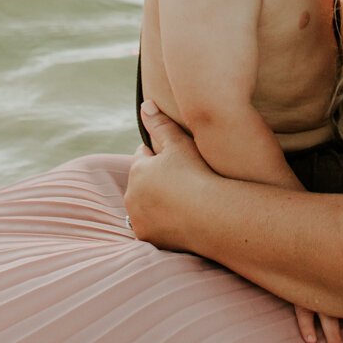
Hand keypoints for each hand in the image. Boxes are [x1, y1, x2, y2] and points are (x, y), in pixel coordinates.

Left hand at [125, 102, 209, 246]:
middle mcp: (131, 196)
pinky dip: (161, 223)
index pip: (143, 156)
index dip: (161, 155)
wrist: (212, 216)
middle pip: (142, 183)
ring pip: (145, 206)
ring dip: (156, 203)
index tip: (177, 159)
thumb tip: (144, 105)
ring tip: (180, 201)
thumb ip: (160, 123)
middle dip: (155, 180)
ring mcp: (138, 220)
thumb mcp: (179, 143)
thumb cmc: (196, 174)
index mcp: (137, 170)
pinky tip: (178, 220)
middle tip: (181, 181)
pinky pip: (151, 227)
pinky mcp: (148, 238)